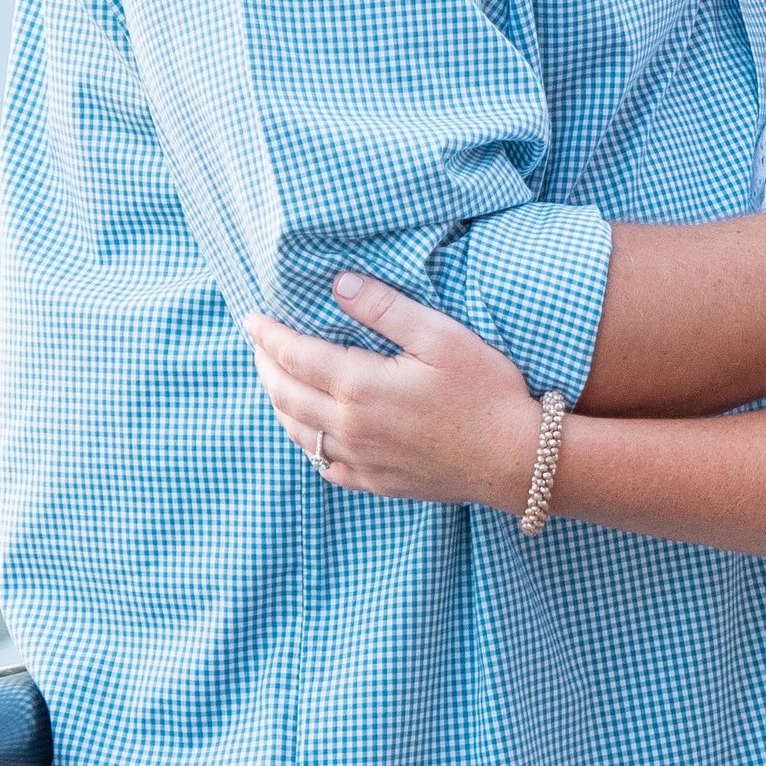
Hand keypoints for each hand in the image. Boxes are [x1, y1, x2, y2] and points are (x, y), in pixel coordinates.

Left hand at [247, 273, 546, 513]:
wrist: (514, 458)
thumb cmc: (485, 390)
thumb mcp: (440, 336)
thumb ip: (385, 309)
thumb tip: (338, 284)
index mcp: (360, 386)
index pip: (295, 356)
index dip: (268, 335)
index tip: (251, 318)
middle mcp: (349, 427)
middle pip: (285, 395)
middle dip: (265, 366)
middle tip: (257, 344)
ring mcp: (360, 459)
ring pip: (298, 432)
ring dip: (278, 403)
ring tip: (275, 381)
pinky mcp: (375, 481)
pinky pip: (323, 465)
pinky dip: (306, 443)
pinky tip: (311, 432)